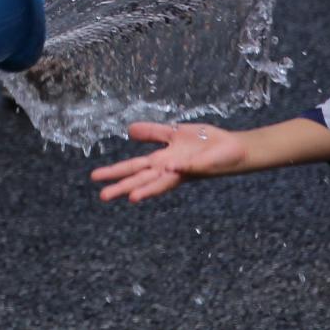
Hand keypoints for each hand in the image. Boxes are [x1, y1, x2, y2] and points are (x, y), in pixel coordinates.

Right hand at [91, 121, 249, 201]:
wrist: (234, 148)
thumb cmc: (206, 142)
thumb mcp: (174, 133)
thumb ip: (153, 133)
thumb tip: (128, 131)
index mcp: (163, 161)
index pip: (135, 168)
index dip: (115, 172)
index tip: (95, 178)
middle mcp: (171, 170)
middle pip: (142, 179)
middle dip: (123, 187)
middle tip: (102, 196)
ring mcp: (184, 170)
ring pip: (162, 182)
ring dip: (148, 189)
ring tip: (130, 197)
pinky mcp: (200, 167)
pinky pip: (189, 167)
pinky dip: (180, 168)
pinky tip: (170, 167)